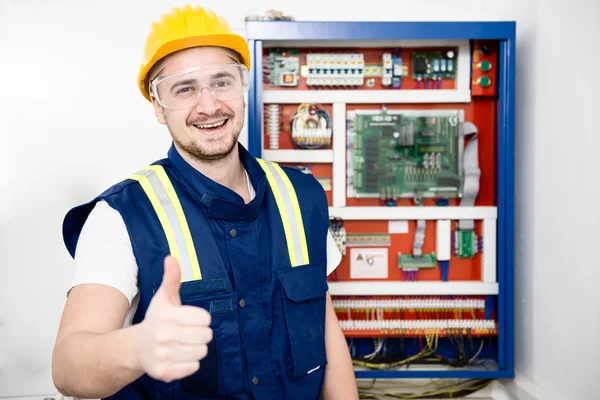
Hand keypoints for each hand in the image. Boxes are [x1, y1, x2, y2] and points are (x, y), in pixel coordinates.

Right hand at [135, 255, 212, 381]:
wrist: (135, 348)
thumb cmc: (156, 320)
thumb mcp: (163, 298)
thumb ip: (171, 279)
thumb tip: (172, 257)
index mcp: (167, 316)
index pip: (205, 319)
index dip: (200, 319)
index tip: (189, 320)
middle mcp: (163, 336)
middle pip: (206, 336)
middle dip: (200, 334)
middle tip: (187, 333)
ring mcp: (162, 355)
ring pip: (201, 352)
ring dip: (196, 349)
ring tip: (182, 345)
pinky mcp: (164, 372)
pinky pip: (194, 367)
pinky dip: (190, 363)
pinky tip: (178, 356)